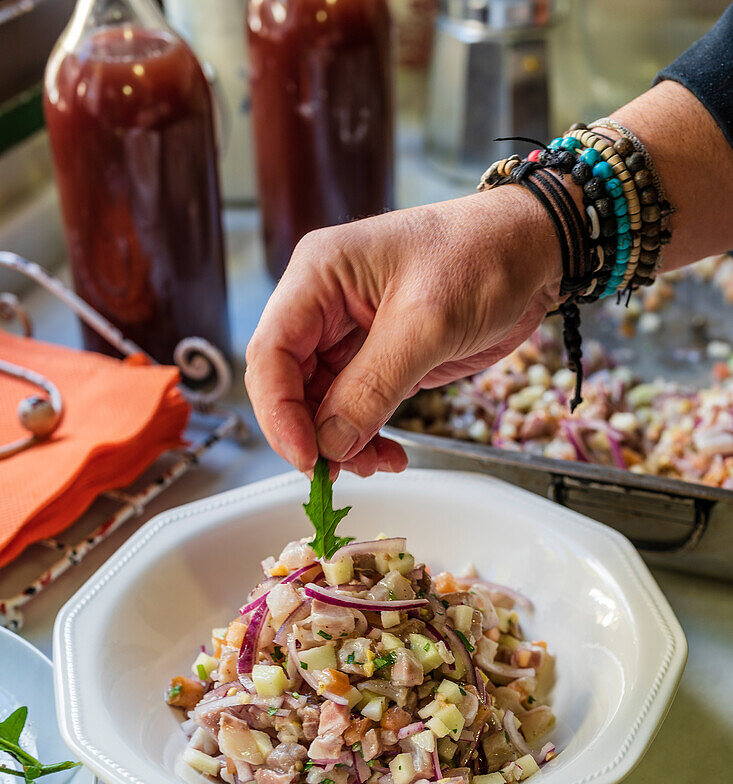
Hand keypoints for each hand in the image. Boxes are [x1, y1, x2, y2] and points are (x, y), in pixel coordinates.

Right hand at [245, 186, 561, 476]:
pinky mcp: (376, 358)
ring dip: (340, 442)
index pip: (271, 353)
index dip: (279, 412)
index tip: (307, 456)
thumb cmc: (484, 257)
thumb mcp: (427, 324)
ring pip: (319, 404)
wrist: (534, 252)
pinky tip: (389, 453)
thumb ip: (373, 387)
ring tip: (377, 463)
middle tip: (341, 471)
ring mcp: (347, 333)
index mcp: (318, 275)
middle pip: (288, 384)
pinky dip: (365, 437)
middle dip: (311, 433)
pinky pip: (353, 408)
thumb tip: (331, 443)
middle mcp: (323, 304)